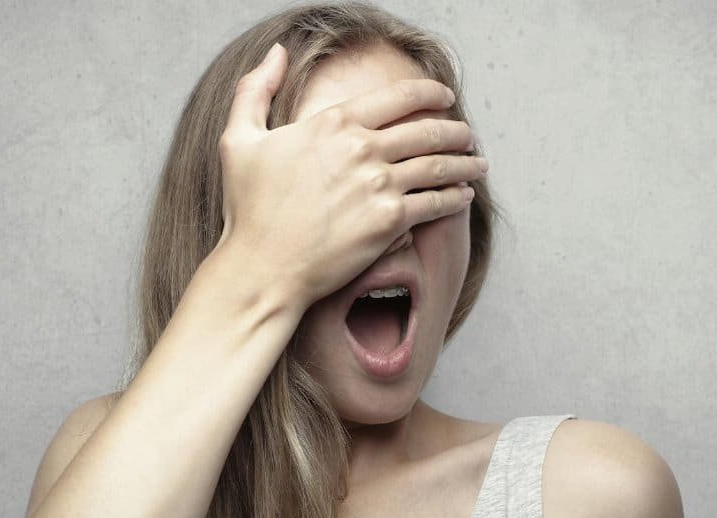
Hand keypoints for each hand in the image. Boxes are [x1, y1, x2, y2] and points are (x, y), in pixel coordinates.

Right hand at [215, 42, 485, 313]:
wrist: (262, 267)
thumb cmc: (248, 208)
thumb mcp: (239, 138)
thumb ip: (256, 89)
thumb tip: (277, 52)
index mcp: (332, 123)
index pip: (398, 97)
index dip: (430, 93)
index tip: (445, 96)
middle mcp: (361, 148)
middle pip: (427, 129)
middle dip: (455, 130)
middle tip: (468, 135)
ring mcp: (378, 185)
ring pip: (438, 165)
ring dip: (465, 163)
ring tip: (477, 164)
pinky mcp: (389, 221)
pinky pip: (435, 203)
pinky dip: (455, 197)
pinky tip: (463, 196)